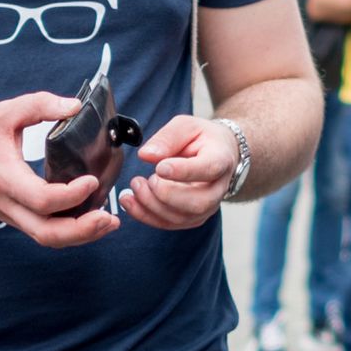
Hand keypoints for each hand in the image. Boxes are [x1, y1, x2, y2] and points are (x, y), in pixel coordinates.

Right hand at [0, 92, 117, 246]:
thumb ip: (40, 104)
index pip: (40, 200)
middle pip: (46, 233)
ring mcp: (9, 213)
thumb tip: (76, 106)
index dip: (71, 195)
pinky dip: (68, 230)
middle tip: (109, 217)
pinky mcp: (13, 215)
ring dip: (79, 235)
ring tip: (107, 221)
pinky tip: (89, 217)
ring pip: (46, 238)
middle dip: (82, 231)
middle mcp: (6, 202)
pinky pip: (42, 231)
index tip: (92, 180)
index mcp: (3, 176)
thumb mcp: (3, 111)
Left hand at [122, 115, 236, 229]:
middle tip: (146, 178)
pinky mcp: (193, 217)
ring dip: (151, 205)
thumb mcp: (187, 126)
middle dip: (165, 194)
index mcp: (221, 159)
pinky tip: (130, 201)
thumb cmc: (202, 139)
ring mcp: (207, 206)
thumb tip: (146, 155)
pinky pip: (169, 224)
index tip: (160, 168)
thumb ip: (167, 138)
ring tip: (135, 186)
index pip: (208, 169)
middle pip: (197, 203)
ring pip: (181, 217)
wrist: (218, 154)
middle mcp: (218, 188)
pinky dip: (145, 215)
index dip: (183, 171)